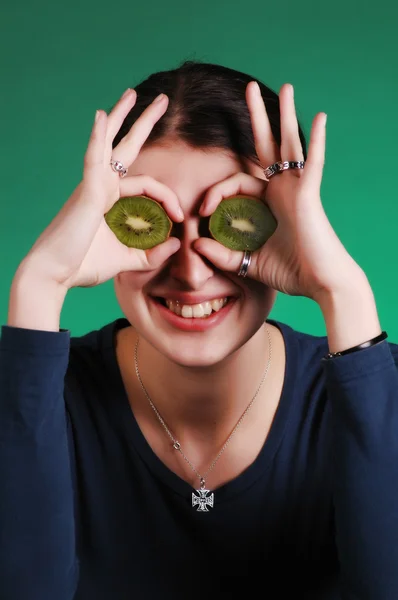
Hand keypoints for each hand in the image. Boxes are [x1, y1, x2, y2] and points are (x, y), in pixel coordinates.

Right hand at [20, 90, 182, 289]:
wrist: (54, 274)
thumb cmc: (83, 265)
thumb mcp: (126, 260)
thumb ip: (151, 255)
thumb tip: (175, 244)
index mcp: (110, 200)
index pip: (147, 185)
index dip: (169, 198)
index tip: (181, 218)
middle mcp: (102, 187)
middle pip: (125, 147)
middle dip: (144, 123)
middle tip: (163, 101)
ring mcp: (93, 186)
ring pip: (111, 145)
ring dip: (123, 117)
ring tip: (135, 93)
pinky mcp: (87, 192)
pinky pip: (93, 158)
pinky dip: (97, 137)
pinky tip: (102, 115)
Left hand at [195, 83, 365, 301]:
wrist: (320, 283)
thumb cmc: (290, 273)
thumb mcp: (247, 262)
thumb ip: (222, 255)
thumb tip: (195, 246)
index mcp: (266, 203)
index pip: (235, 183)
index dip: (214, 193)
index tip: (200, 212)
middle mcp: (281, 190)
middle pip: (266, 146)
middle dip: (257, 118)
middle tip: (249, 88)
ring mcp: (296, 188)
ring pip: (289, 145)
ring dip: (285, 116)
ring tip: (285, 87)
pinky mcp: (309, 194)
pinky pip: (314, 163)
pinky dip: (317, 141)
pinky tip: (319, 117)